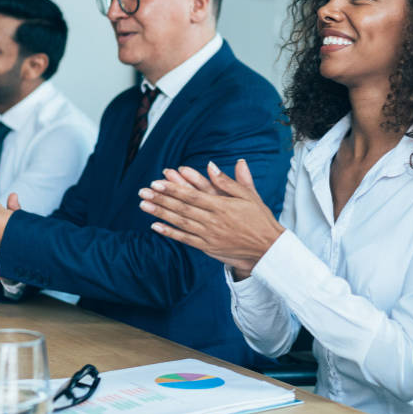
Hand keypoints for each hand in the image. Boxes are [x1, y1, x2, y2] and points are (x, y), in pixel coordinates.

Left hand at [138, 160, 283, 276]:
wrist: (268, 248)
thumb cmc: (260, 218)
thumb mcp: (249, 196)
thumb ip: (230, 181)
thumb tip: (212, 165)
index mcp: (223, 205)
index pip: (193, 195)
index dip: (174, 188)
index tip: (158, 182)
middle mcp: (214, 221)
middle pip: (182, 208)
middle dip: (161, 199)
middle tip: (143, 191)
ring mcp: (209, 235)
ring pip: (180, 222)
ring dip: (161, 213)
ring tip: (144, 205)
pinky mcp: (208, 247)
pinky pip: (185, 239)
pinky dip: (170, 232)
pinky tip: (155, 226)